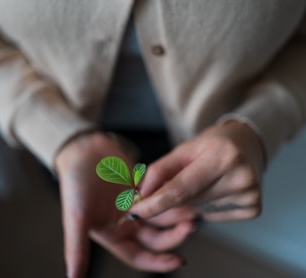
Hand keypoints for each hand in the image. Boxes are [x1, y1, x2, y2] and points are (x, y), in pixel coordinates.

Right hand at [55, 132, 195, 277]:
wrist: (81, 150)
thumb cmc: (75, 184)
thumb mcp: (76, 218)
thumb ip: (77, 249)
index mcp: (112, 234)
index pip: (139, 256)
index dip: (158, 262)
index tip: (179, 261)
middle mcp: (125, 222)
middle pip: (155, 237)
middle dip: (173, 236)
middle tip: (190, 226)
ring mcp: (134, 204)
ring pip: (160, 215)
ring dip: (175, 214)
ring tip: (192, 209)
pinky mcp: (141, 187)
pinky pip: (159, 194)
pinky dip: (170, 195)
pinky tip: (183, 192)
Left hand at [130, 121, 264, 221]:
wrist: (246, 145)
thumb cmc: (212, 145)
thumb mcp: (184, 150)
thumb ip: (160, 171)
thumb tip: (141, 196)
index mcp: (222, 156)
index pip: (180, 189)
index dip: (154, 203)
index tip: (134, 212)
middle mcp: (241, 177)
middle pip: (188, 201)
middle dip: (173, 197)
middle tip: (183, 178)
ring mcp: (250, 195)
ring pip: (199, 210)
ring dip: (192, 201)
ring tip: (206, 179)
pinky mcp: (253, 208)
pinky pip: (213, 216)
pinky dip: (207, 207)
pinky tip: (217, 189)